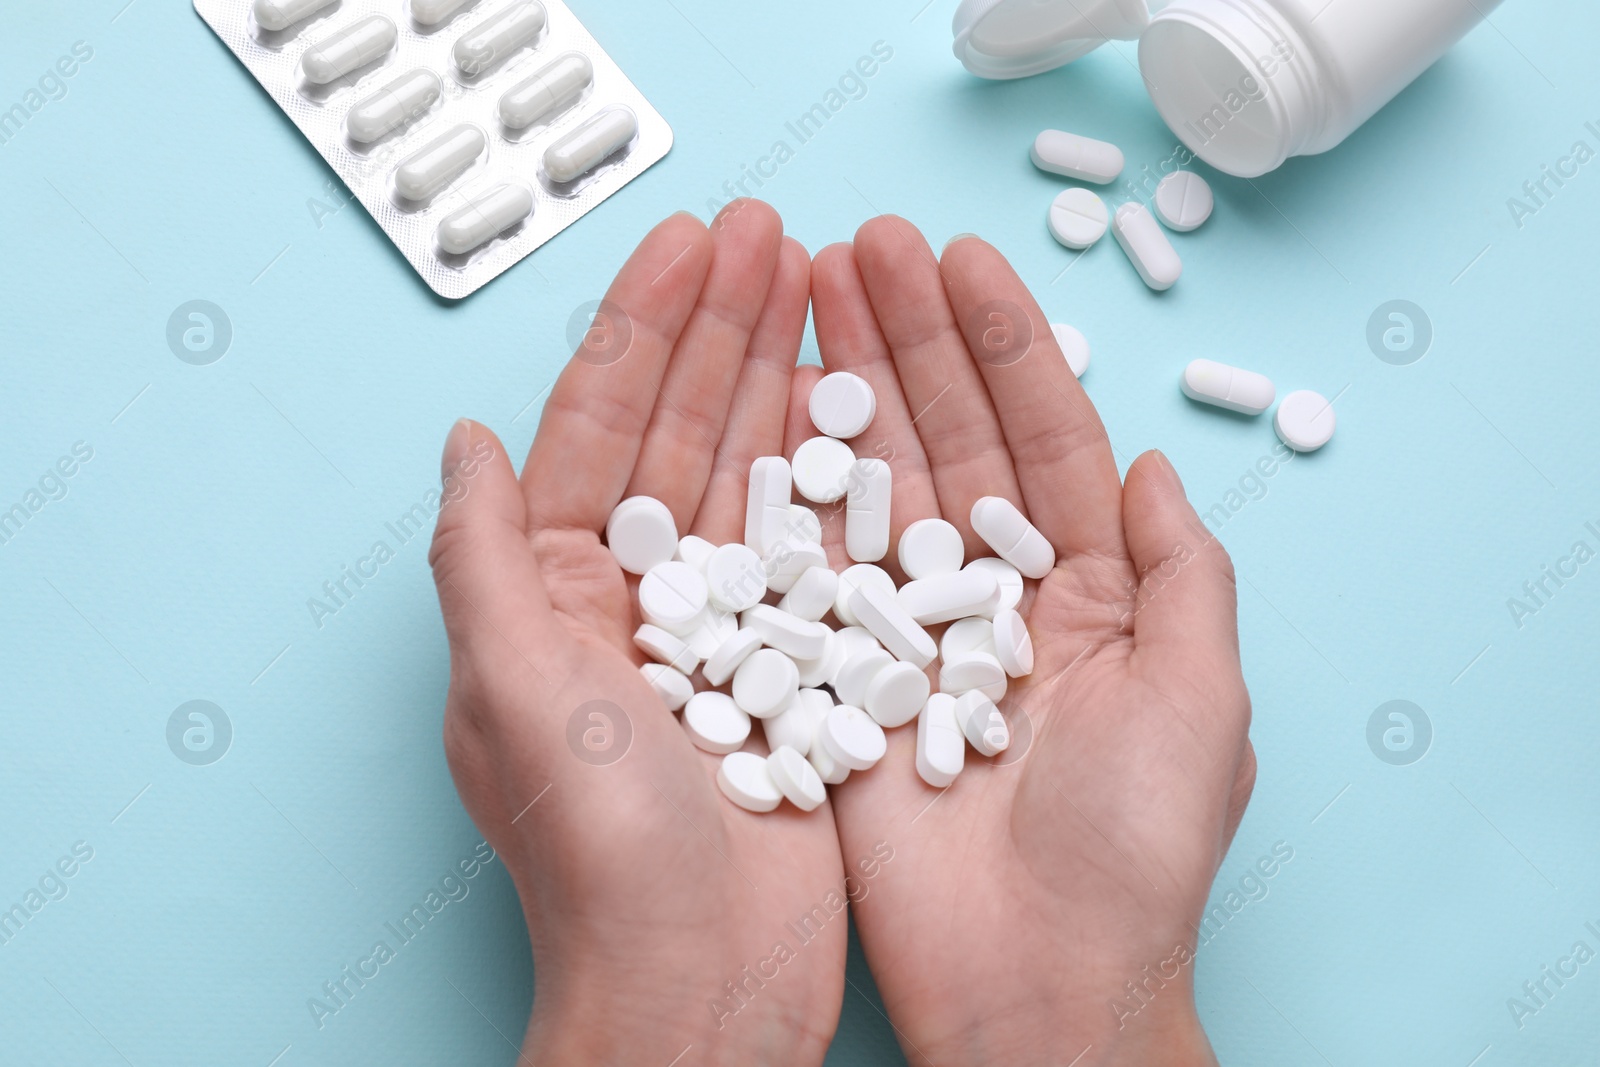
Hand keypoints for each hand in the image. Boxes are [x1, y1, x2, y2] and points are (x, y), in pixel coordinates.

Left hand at [427, 202, 846, 1065]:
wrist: (702, 982)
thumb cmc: (598, 852)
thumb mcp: (511, 684)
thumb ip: (478, 551)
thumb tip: (459, 436)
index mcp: (548, 595)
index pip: (594, 430)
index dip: (642, 330)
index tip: (690, 246)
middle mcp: (630, 603)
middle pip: (681, 433)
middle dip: (725, 330)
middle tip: (776, 238)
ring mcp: (717, 632)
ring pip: (753, 477)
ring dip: (785, 379)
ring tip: (826, 288)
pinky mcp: (791, 667)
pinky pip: (813, 548)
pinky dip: (838, 473)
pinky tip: (864, 403)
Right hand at [805, 218, 1255, 1065]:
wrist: (1032, 988)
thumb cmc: (1132, 859)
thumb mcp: (1202, 702)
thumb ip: (1185, 576)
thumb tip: (1159, 466)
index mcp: (1090, 597)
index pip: (1045, 440)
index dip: (1003, 346)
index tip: (960, 259)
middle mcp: (995, 600)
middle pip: (949, 441)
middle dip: (910, 339)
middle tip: (861, 245)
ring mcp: (910, 634)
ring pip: (875, 485)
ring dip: (848, 386)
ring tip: (809, 290)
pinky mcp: (838, 678)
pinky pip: (812, 568)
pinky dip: (792, 487)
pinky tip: (770, 404)